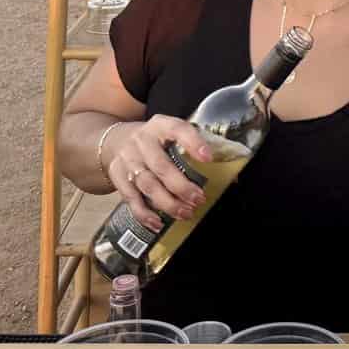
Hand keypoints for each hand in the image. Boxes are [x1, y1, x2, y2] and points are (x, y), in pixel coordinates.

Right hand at [106, 116, 209, 230]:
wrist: (115, 141)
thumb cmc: (156, 141)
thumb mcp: (171, 134)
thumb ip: (194, 148)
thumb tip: (232, 176)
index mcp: (161, 125)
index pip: (178, 129)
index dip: (193, 143)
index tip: (208, 157)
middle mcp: (142, 140)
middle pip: (161, 165)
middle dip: (181, 186)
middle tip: (198, 199)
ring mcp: (127, 159)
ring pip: (147, 184)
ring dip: (167, 202)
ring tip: (185, 213)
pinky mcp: (117, 176)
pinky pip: (131, 198)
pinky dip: (145, 213)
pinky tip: (158, 223)